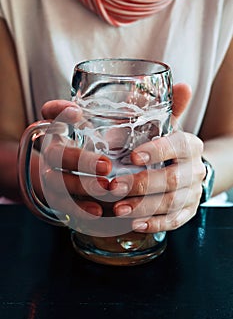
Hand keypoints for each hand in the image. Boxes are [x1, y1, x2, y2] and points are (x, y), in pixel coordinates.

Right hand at [40, 100, 111, 220]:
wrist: (75, 180)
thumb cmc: (97, 151)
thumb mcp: (104, 134)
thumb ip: (116, 119)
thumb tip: (143, 106)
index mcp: (61, 131)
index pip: (50, 114)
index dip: (58, 112)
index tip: (77, 112)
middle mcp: (52, 153)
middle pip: (54, 155)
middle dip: (80, 159)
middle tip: (106, 165)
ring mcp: (51, 177)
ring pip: (57, 182)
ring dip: (81, 186)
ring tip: (106, 190)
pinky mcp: (57, 200)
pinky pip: (63, 206)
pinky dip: (80, 209)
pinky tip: (98, 211)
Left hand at [109, 84, 205, 231]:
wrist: (187, 168)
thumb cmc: (167, 146)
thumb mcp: (165, 126)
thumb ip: (162, 109)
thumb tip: (167, 86)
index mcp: (190, 145)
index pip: (179, 146)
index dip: (158, 151)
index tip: (133, 156)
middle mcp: (195, 169)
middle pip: (172, 180)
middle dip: (142, 185)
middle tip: (114, 187)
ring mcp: (193, 192)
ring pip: (172, 203)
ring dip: (144, 208)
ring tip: (118, 209)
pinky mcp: (189, 210)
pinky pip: (175, 221)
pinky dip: (156, 224)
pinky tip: (136, 224)